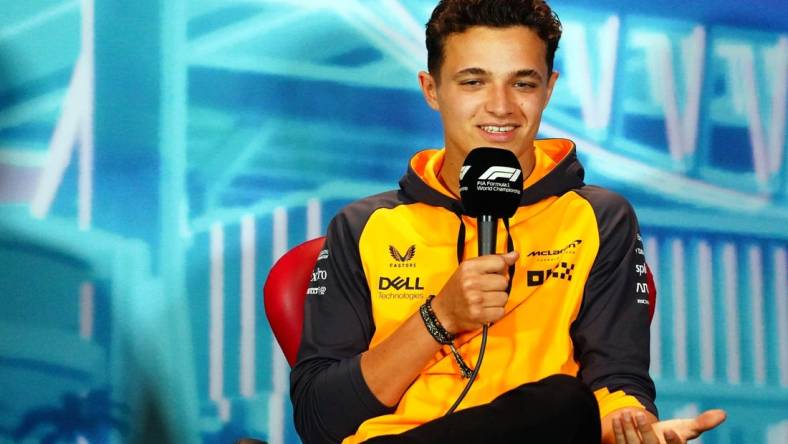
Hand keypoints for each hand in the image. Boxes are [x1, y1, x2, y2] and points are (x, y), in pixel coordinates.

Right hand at [430, 251, 518, 333]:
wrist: (443, 312)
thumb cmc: (457, 289)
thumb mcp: (469, 269)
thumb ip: (492, 260)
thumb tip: (514, 255)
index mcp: (468, 267)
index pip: (499, 263)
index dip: (501, 269)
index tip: (495, 272)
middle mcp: (471, 282)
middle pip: (504, 281)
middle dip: (498, 286)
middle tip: (486, 288)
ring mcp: (475, 299)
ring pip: (504, 297)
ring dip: (497, 299)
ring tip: (485, 299)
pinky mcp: (479, 315)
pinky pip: (501, 311)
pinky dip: (495, 311)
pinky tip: (485, 308)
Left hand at [611, 409, 726, 443]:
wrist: (649, 439)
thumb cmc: (670, 434)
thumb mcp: (686, 428)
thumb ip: (702, 423)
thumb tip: (723, 413)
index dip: (674, 442)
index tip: (673, 431)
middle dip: (645, 431)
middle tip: (640, 414)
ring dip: (629, 429)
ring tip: (626, 413)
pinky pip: (621, 443)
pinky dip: (618, 431)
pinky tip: (617, 418)